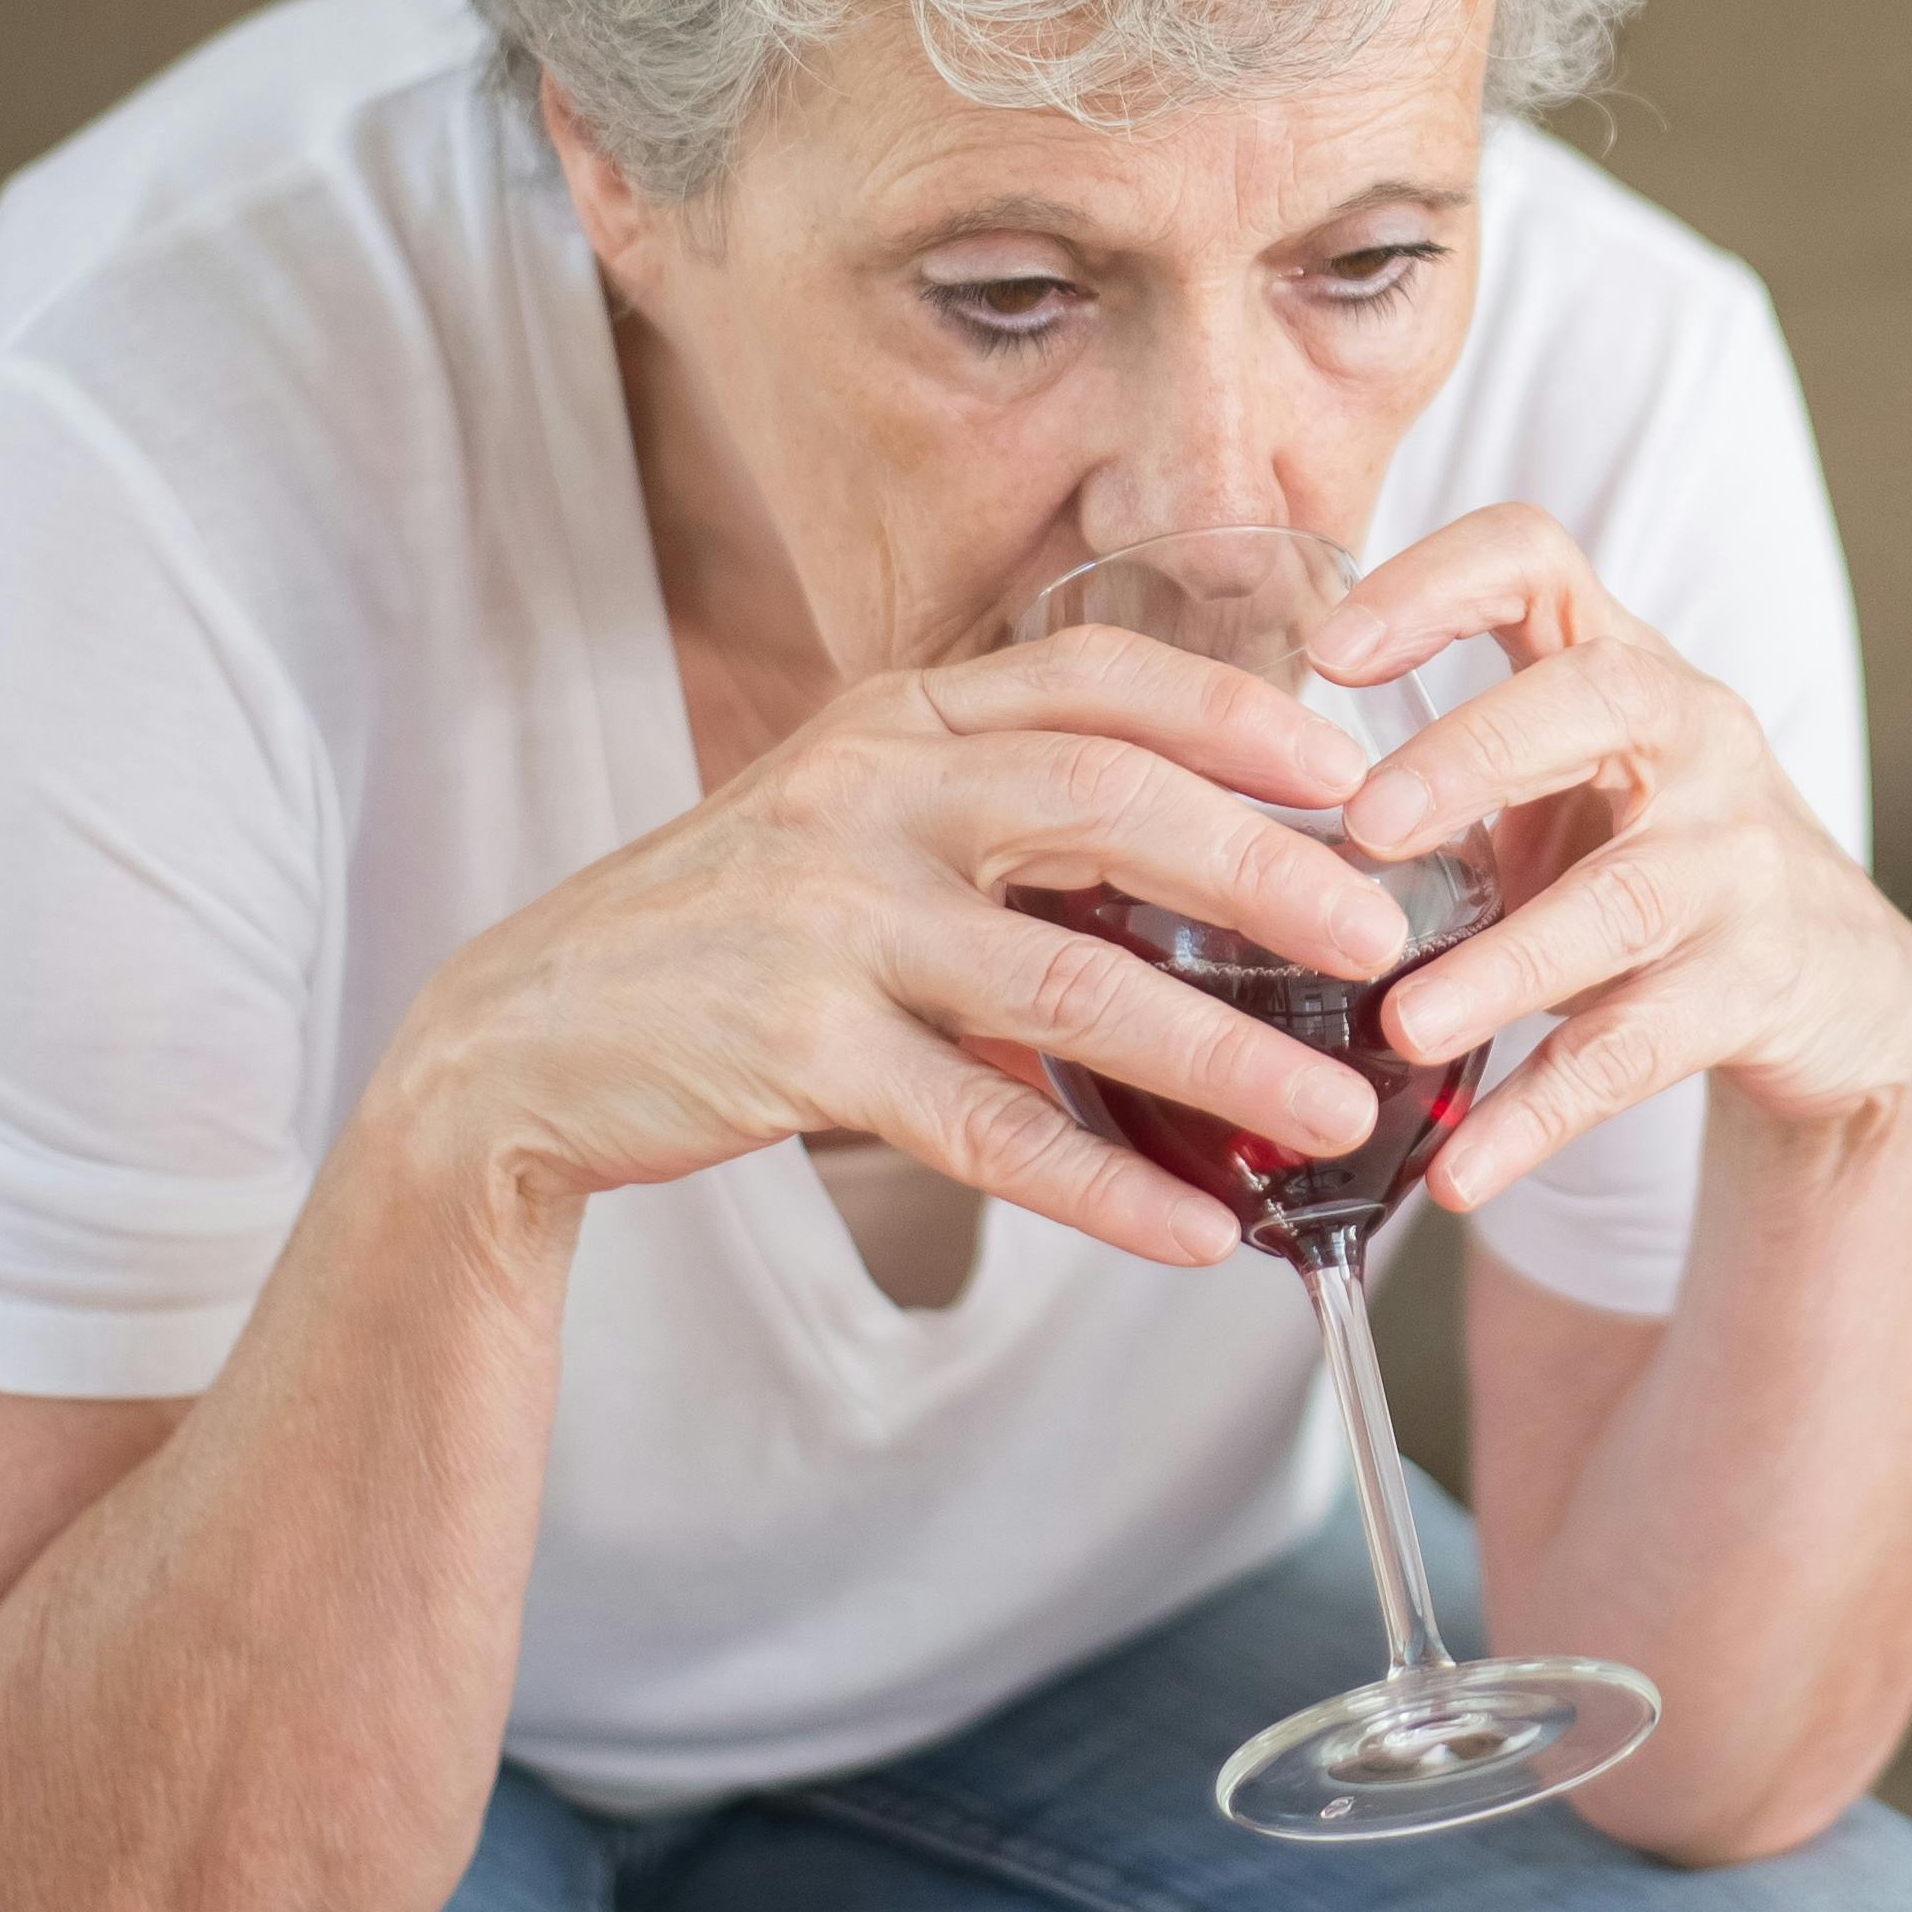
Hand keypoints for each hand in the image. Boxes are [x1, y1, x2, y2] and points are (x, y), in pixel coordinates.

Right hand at [377, 628, 1420, 1267]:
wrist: (525, 1038)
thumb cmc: (728, 931)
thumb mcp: (856, 825)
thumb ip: (1003, 821)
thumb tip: (1210, 870)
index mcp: (895, 717)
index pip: (1097, 679)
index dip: (1238, 716)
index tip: (1355, 768)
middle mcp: (865, 794)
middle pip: (1110, 807)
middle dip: (1269, 873)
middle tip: (1387, 940)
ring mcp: (827, 920)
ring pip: (1070, 981)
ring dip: (1225, 1055)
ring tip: (1337, 1116)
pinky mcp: (795, 1050)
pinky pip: (986, 1128)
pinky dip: (1106, 1187)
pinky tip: (1196, 1233)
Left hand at [1311, 506, 1911, 1210]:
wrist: (1835, 984)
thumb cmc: (1647, 859)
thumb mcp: (1555, 787)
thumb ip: (1429, 777)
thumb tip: (1214, 821)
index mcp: (1615, 664)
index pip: (1535, 558)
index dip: (1435, 583)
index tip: (1330, 650)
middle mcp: (1693, 738)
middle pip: (1600, 697)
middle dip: (1478, 751)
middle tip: (1371, 824)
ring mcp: (1738, 861)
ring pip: (1625, 898)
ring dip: (1506, 963)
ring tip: (1404, 1023)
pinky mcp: (1756, 984)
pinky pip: (1639, 1049)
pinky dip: (1543, 1114)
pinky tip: (1462, 1170)